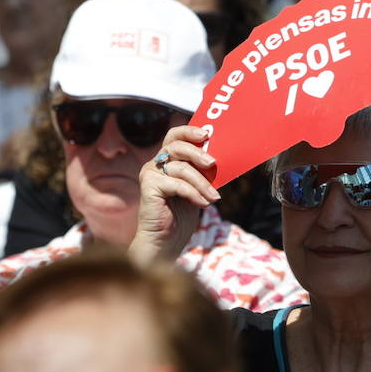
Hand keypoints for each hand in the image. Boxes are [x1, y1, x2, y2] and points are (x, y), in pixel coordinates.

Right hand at [128, 125, 219, 264]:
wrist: (165, 240)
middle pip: (176, 145)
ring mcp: (150, 174)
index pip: (175, 136)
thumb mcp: (197, 189)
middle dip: (197, 152)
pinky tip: (204, 204)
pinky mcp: (148, 186)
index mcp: (167, 160)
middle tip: (213, 163)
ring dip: (202, 182)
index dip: (189, 131)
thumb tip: (221, 160)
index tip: (207, 134)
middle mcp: (156, 163)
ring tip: (214, 197)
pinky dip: (194, 194)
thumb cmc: (181, 216)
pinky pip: (177, 184)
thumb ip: (203, 173)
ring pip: (181, 168)